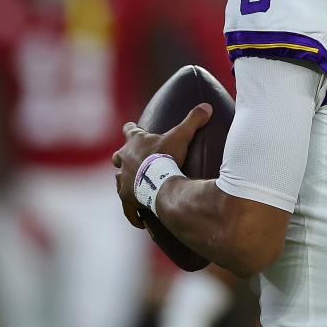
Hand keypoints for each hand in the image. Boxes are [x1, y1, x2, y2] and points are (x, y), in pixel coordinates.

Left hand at [113, 104, 212, 228]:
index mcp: (135, 141)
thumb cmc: (166, 157)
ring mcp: (123, 179)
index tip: (130, 128)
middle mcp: (124, 159)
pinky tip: (138, 219)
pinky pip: (127, 207)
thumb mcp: (181, 135)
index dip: (130, 129)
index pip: (129, 130)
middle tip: (131, 160)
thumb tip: (207, 106)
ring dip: (125, 181)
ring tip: (134, 186)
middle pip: (118, 155)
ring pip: (118, 179)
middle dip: (123, 157)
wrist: (157, 182)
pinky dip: (132, 212)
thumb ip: (193, 120)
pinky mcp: (126, 197)